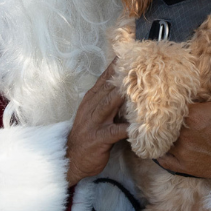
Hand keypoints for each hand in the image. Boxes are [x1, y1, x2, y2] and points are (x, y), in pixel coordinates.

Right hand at [67, 60, 129, 184]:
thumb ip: (110, 101)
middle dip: (123, 75)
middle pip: (108, 87)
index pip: (105, 78)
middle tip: (139, 63)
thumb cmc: (88, 135)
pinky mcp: (99, 138)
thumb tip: (129, 88)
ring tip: (138, 86)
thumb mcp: (96, 114)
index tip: (131, 52)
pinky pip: (115, 131)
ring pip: (109, 104)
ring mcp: (94, 122)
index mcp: (92, 99)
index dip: (117, 65)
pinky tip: (139, 126)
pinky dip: (127, 128)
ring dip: (123, 95)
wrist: (71, 158)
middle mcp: (92, 107)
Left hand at [155, 66, 210, 187]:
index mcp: (193, 115)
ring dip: (156, 134)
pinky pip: (161, 159)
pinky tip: (158, 144)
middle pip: (160, 122)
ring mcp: (181, 152)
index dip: (164, 102)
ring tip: (152, 127)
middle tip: (152, 113)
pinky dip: (158, 152)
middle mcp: (184, 134)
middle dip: (158, 117)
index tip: (163, 99)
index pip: (168, 105)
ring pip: (158, 140)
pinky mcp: (182, 166)